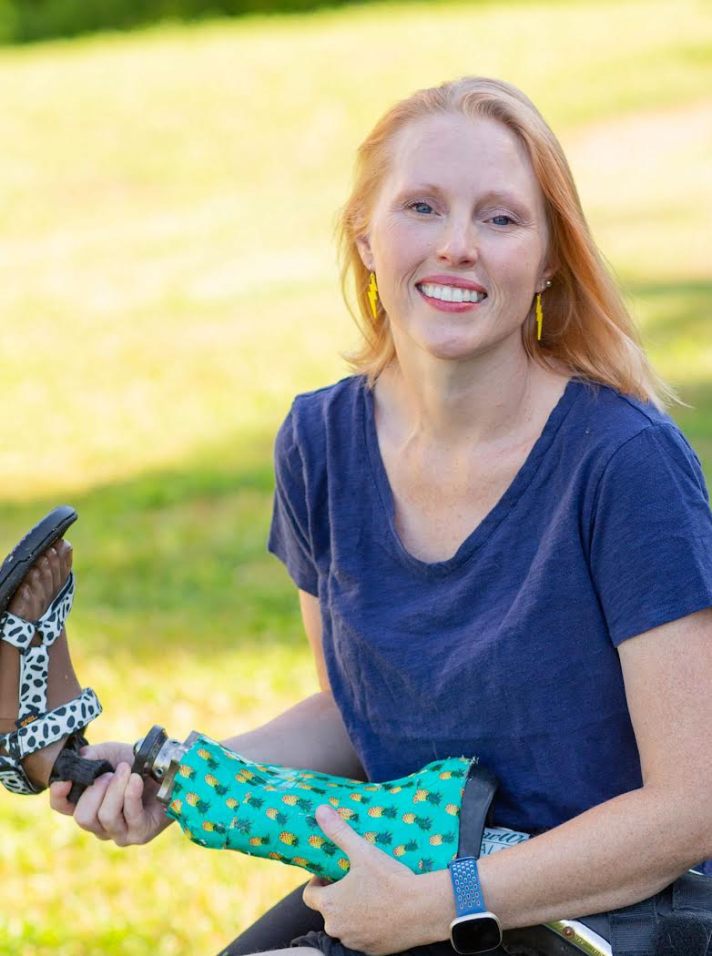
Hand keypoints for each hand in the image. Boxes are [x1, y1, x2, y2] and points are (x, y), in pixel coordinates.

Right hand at [49, 741, 171, 845]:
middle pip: (83, 817)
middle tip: (112, 773)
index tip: (66, 780)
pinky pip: (130, 815)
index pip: (63, 807)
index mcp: (88, 805)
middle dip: (96, 790)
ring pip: (106, 816)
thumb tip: (79, 761)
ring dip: (116, 789)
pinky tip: (136, 780)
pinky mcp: (140, 834)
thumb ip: (90, 756)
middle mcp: (100, 825)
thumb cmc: (137, 763)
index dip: (59, 795)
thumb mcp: (109, 753)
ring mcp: (120, 833)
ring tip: (127, 772)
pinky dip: (131, 793)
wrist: (168, 769)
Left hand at [302, 805, 432, 955]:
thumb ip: (339, 832)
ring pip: (346, 924)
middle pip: (328, 910)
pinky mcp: (372, 951)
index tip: (330, 874)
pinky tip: (383, 911)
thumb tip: (319, 810)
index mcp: (330, 905)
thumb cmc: (389, 880)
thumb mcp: (362, 852)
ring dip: (352, 912)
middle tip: (354, 880)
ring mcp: (355, 941)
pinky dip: (368, 926)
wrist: (423, 909)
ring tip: (370, 894)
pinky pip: (363, 937)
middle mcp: (337, 927)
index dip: (317, 882)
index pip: (309, 895)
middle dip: (337, 896)